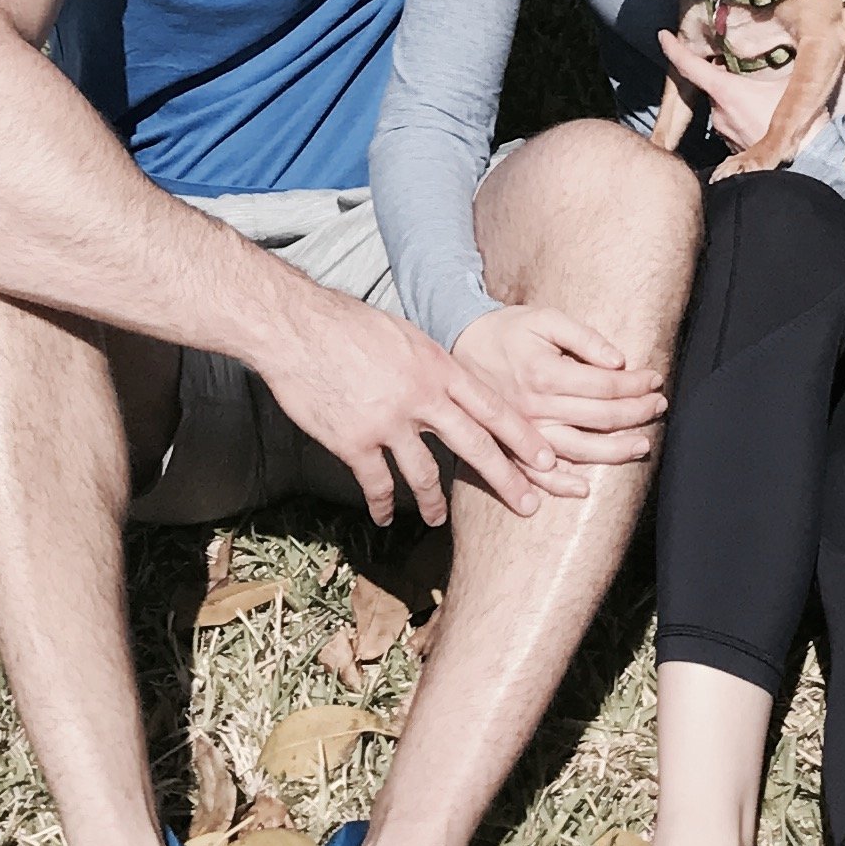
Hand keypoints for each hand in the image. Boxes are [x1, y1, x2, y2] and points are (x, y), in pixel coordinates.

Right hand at [254, 279, 540, 529]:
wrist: (296, 329)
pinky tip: (383, 517)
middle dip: (506, 478)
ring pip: (425, 474)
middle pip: (474, 445)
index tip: (547, 459)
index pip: (492, 406)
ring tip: (439, 520)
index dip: (522, 436)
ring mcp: (388, 423)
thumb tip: (448, 384)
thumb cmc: (346, 324)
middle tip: (528, 504)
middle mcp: (420, 396)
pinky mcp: (354, 443)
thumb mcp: (404, 333)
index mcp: (437, 366)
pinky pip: (377, 484)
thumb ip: (430, 364)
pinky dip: (382, 504)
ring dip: (435, 503)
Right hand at [454, 305, 668, 485]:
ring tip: (642, 445)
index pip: (605, 385)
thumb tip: (618, 360)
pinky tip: (583, 489)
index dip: (636, 383)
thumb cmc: (507, 329)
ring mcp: (523, 431)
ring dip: (615, 452)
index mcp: (546, 373)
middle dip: (636, 412)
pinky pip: (537, 475)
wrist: (459, 343)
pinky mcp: (508, 445)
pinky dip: (561, 485)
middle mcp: (536, 406)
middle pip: (600, 419)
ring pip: (578, 450)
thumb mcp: (545, 318)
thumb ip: (583, 337)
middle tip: (658, 406)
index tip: (655, 379)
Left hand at [658, 21, 795, 160]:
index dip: (674, 49)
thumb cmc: (799, 122)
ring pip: (723, 107)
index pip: (690, 66)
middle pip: (714, 86)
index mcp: (726, 92)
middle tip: (750, 73)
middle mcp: (718, 113)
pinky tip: (765, 121)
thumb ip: (776, 64)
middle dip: (726, 79)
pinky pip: (732, 126)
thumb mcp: (791, 84)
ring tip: (764, 101)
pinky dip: (742, 119)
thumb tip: (778, 47)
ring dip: (736, 101)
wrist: (807, 163)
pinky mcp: (733, 151)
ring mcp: (724, 134)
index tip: (663, 36)